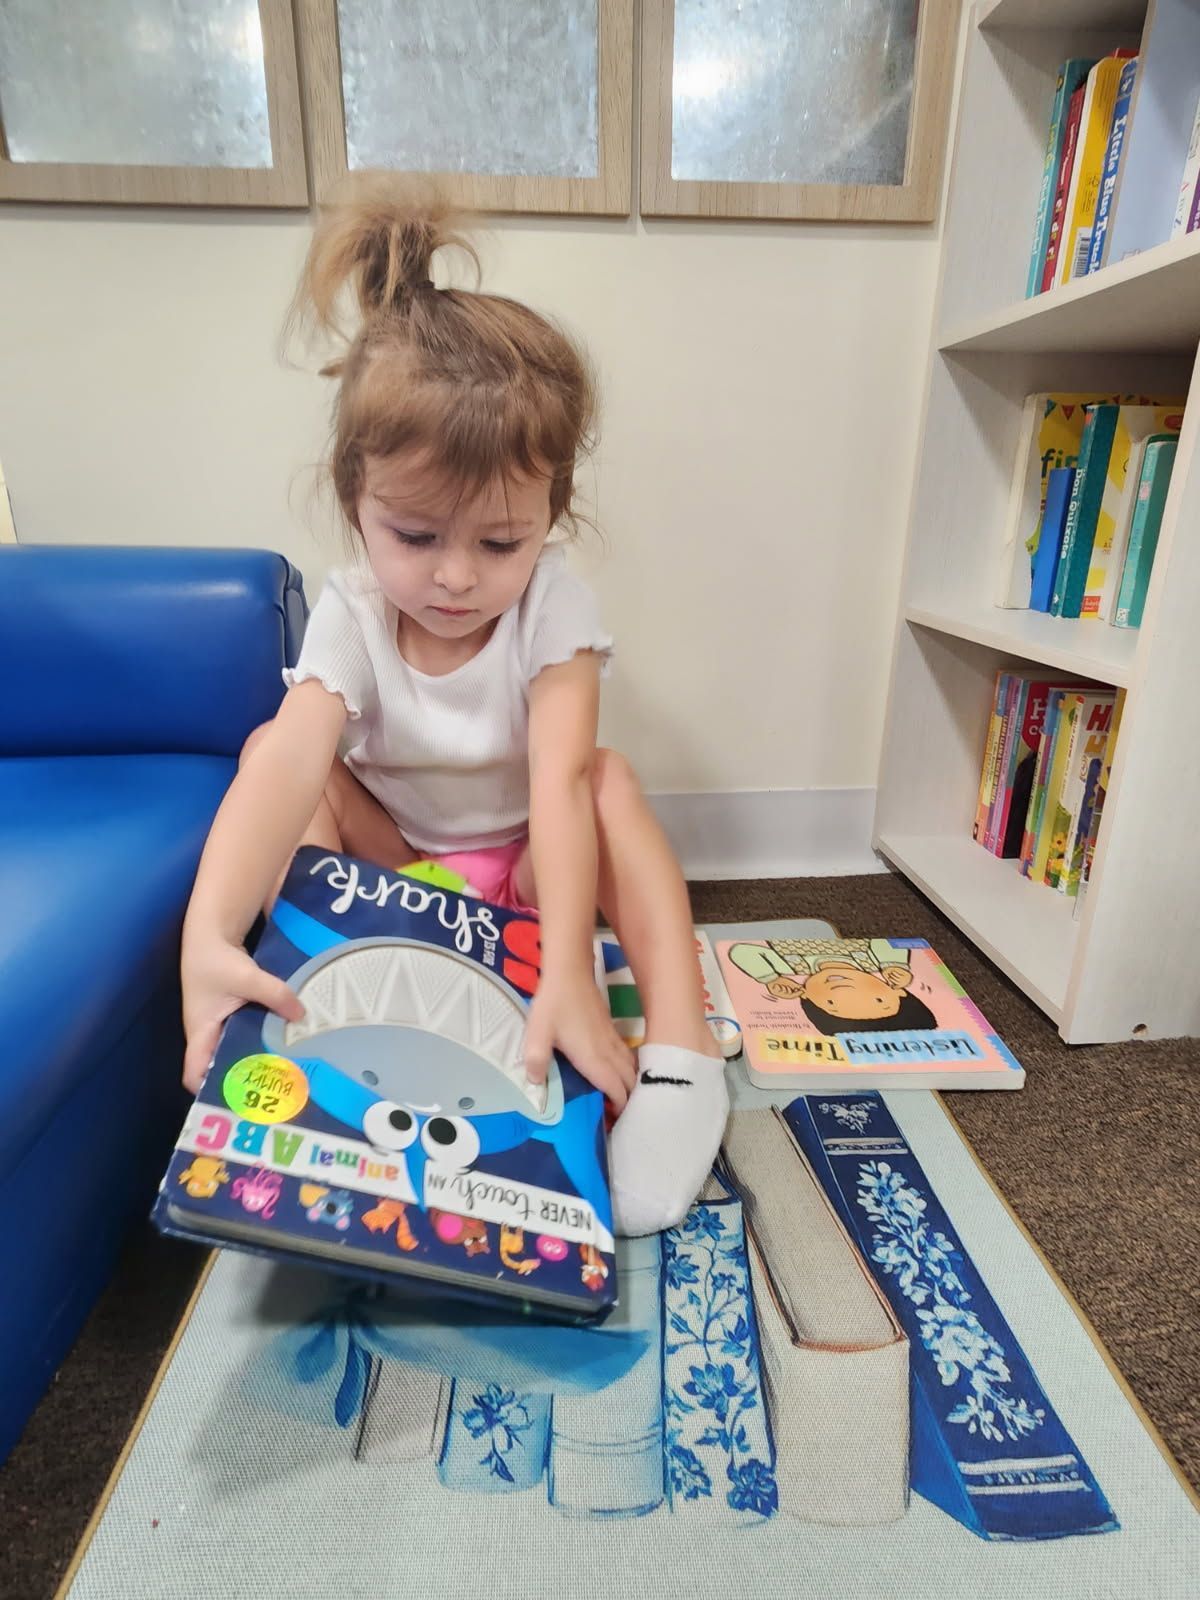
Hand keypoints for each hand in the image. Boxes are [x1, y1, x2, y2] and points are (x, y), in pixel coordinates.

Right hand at [181, 931, 304, 1093]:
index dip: (209, 1090)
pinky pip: (251, 1032)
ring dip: (260, 1057)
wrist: (214, 930)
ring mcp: (222, 1023)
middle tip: (276, 1091)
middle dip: (245, 1079)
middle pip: (222, 1066)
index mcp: (200, 1032)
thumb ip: (274, 994)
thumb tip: (302, 1014)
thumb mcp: (245, 976)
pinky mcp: (237, 1012)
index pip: (193, 1072)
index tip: (237, 1100)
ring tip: (290, 1072)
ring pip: (240, 1049)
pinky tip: (291, 1042)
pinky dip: (267, 1037)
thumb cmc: (217, 957)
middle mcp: (209, 1033)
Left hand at [523, 973, 635, 1110]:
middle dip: (629, 1100)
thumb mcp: (537, 1034)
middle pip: (630, 1081)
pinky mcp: (611, 1030)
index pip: (617, 1089)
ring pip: (632, 1068)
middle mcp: (608, 1052)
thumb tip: (537, 1085)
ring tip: (621, 1098)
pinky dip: (628, 1070)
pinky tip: (618, 1073)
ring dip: (631, 1084)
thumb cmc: (554, 1004)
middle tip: (618, 1115)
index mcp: (594, 1058)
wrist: (570, 972)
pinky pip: (627, 1056)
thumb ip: (536, 1061)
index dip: (620, 1107)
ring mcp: (613, 1040)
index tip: (615, 1122)